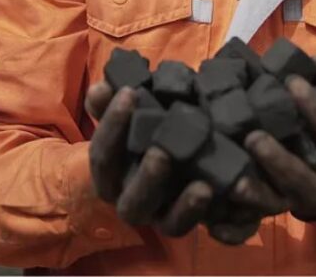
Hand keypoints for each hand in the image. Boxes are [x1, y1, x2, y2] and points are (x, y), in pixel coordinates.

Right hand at [85, 81, 285, 243]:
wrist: (169, 158)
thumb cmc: (144, 130)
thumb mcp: (128, 116)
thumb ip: (110, 104)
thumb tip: (101, 88)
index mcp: (110, 175)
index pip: (102, 154)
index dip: (112, 124)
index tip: (130, 92)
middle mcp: (130, 202)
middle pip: (131, 201)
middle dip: (147, 179)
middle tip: (161, 151)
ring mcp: (161, 217)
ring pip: (167, 224)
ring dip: (184, 207)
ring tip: (202, 187)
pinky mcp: (187, 222)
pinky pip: (194, 227)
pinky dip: (203, 214)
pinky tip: (215, 192)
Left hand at [243, 56, 315, 221]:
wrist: (312, 181)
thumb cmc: (306, 129)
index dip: (315, 109)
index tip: (292, 82)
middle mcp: (307, 180)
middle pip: (298, 177)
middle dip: (279, 160)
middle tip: (254, 137)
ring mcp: (281, 201)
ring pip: (270, 205)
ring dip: (254, 194)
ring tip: (234, 181)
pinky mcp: (256, 217)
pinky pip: (245, 230)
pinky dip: (230, 231)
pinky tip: (212, 225)